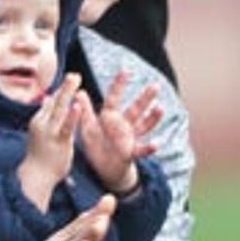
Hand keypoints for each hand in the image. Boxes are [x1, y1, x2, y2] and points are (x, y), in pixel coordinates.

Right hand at [19, 73, 82, 209]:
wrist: (36, 177)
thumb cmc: (40, 157)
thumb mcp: (40, 133)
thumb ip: (45, 116)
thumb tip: (46, 99)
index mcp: (39, 121)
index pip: (50, 102)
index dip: (60, 90)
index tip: (70, 79)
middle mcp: (42, 123)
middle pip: (55, 101)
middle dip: (65, 87)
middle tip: (74, 74)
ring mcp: (50, 131)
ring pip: (60, 108)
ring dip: (67, 92)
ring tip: (75, 79)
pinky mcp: (59, 141)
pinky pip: (67, 126)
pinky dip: (72, 115)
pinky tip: (77, 105)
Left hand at [78, 70, 161, 193]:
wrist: (104, 169)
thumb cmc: (96, 147)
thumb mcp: (88, 128)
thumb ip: (85, 112)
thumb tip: (79, 92)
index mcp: (111, 117)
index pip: (114, 98)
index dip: (119, 84)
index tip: (125, 70)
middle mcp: (124, 125)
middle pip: (136, 109)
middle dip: (146, 98)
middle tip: (155, 85)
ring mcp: (130, 138)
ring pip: (143, 125)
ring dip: (153, 118)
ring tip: (160, 108)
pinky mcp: (131, 153)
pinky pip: (141, 150)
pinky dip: (149, 147)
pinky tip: (157, 144)